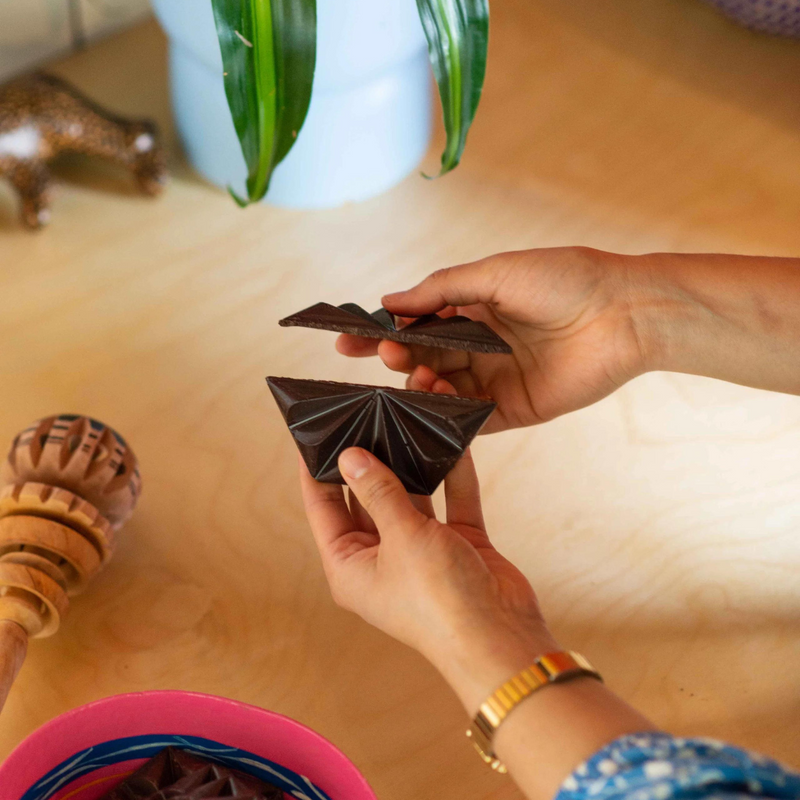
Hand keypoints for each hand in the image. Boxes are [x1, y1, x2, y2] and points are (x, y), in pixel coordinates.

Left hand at [299, 439, 557, 712]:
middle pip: (367, 498)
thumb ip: (379, 492)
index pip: (323, 508)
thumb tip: (351, 456)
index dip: (316, 470)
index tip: (315, 432)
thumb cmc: (439, 600)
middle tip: (365, 416)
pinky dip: (452, 475)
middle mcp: (382, 556)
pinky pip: (451, 501)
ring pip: (411, 496)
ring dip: (411, 464)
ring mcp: (421, 550)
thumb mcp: (401, 537)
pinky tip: (452, 442)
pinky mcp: (457, 544)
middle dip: (368, 460)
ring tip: (404, 420)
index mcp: (350, 565)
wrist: (501, 637)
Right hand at [336, 247, 647, 432]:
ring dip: (419, 385)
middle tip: (383, 356)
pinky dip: (445, 414)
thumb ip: (440, 290)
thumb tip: (388, 303)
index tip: (347, 341)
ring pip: (440, 390)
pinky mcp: (512, 410)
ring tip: (414, 376)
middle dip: (397, 359)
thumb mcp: (495, 273)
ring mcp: (494, 380)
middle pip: (423, 360)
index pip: (416, 326)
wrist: (624, 314)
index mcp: (473, 311)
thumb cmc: (563, 279)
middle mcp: (479, 347)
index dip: (382, 334)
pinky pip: (468, 418)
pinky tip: (431, 403)